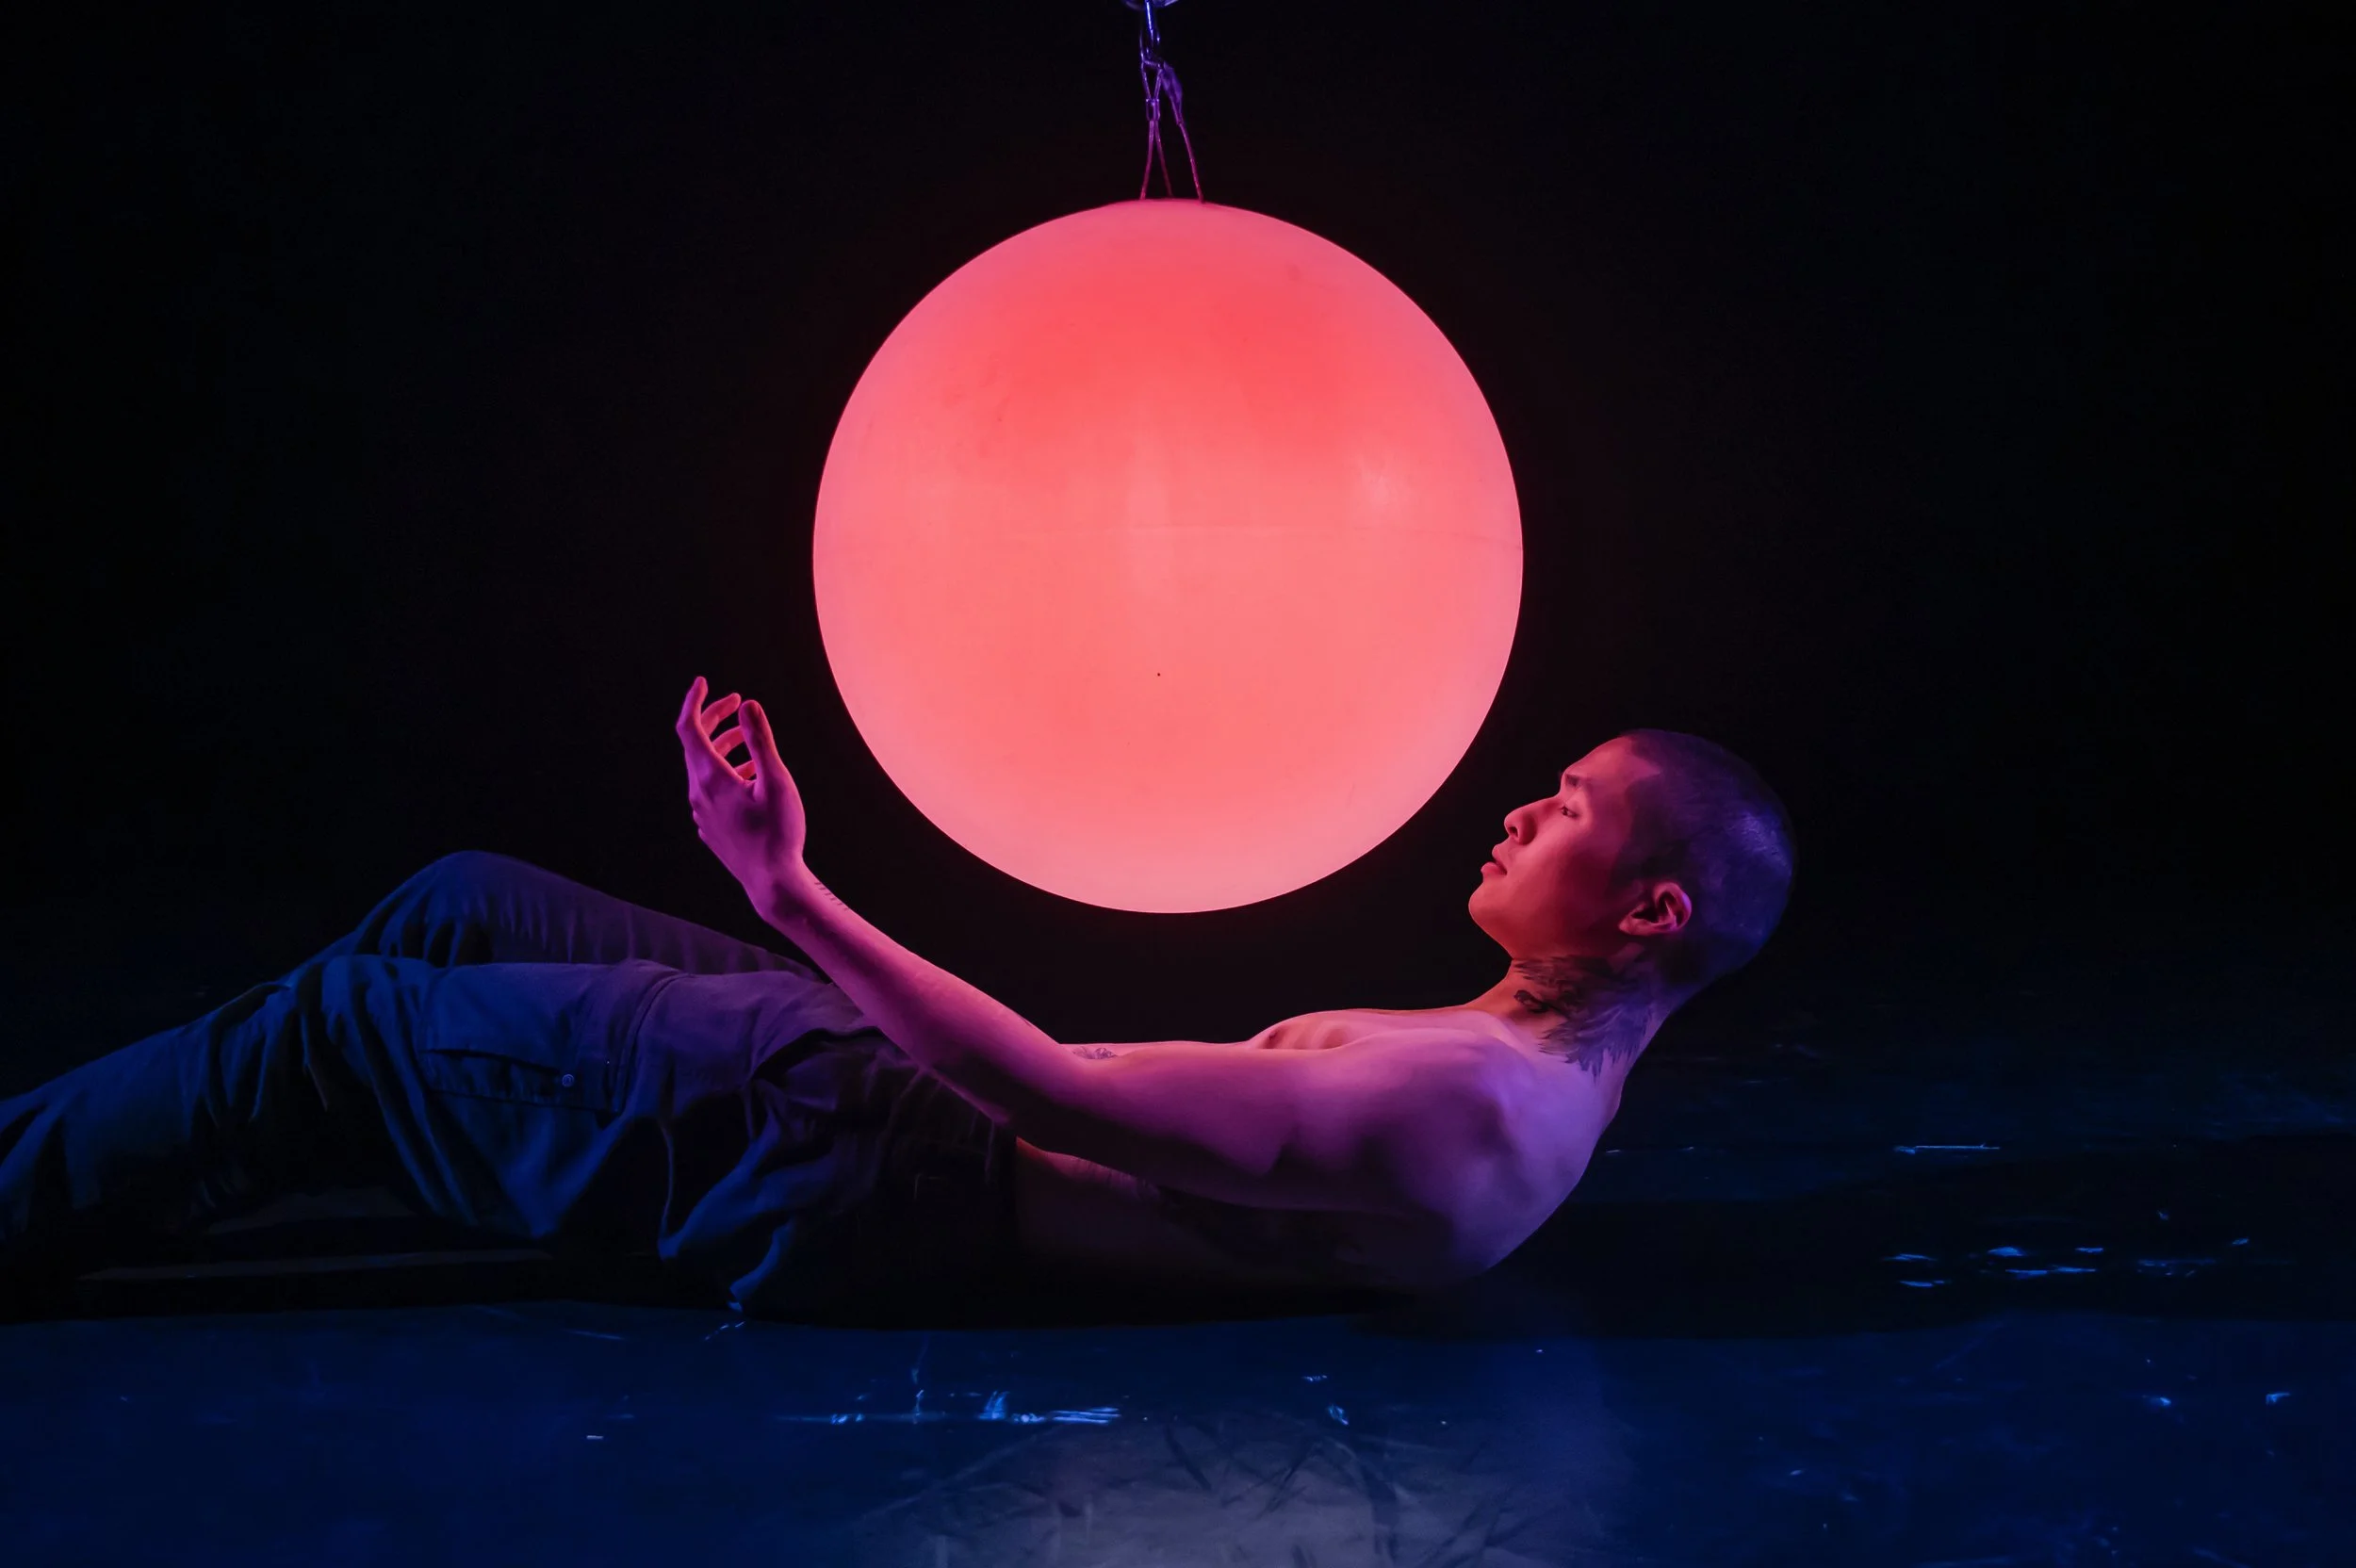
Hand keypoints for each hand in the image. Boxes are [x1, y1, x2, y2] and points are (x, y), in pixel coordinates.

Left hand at [676, 676, 811, 915]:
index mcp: (710, 779)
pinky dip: (725, 774)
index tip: (704, 682)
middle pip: (695, 746)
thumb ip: (760, 741)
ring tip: (753, 748)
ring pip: (704, 770)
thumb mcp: (776, 781)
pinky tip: (750, 781)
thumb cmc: (779, 833)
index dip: (695, 701)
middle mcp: (698, 794)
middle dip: (715, 720)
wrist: (773, 884)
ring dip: (724, 749)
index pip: (689, 728)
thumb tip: (748, 706)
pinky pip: (710, 792)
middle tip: (739, 705)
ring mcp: (702, 814)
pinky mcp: (711, 829)